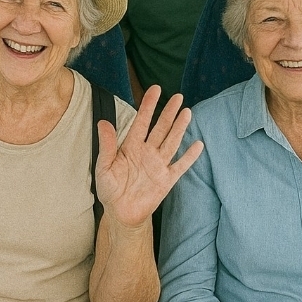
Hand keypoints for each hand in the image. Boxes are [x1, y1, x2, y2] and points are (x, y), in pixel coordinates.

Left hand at [94, 85, 202, 228]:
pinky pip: (180, 166)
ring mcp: (158, 165)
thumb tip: (103, 122)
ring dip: (179, 128)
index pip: (141, 121)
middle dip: (168, 112)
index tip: (156, 88)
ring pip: (171, 142)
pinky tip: (198, 145)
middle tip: (178, 96)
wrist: (120, 213)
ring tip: (187, 112)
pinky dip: (189, 156)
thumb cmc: (110, 189)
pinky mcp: (166, 180)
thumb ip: (107, 145)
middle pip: (160, 128)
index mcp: (130, 146)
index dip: (148, 105)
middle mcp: (147, 152)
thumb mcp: (104, 166)